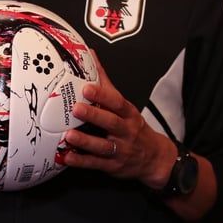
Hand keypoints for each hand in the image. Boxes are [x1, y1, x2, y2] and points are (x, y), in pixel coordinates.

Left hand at [62, 52, 176, 187]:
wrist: (154, 157)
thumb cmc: (134, 128)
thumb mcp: (125, 106)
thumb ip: (107, 84)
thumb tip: (92, 57)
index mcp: (128, 114)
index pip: (117, 102)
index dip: (103, 95)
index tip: (88, 88)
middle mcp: (126, 131)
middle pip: (111, 122)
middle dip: (94, 115)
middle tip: (76, 108)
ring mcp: (120, 149)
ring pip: (103, 146)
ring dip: (85, 141)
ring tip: (69, 136)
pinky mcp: (113, 165)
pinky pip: (96, 164)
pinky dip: (81, 161)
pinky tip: (67, 157)